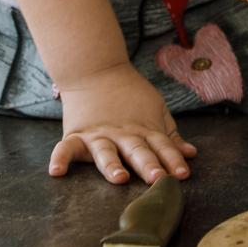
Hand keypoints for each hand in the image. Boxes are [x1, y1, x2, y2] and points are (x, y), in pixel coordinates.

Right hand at [48, 63, 196, 184]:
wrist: (95, 68)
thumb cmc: (129, 93)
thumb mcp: (156, 109)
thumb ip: (170, 135)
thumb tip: (191, 154)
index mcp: (144, 128)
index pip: (161, 146)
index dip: (172, 160)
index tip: (182, 175)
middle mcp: (122, 134)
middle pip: (137, 150)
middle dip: (148, 165)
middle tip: (158, 178)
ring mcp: (98, 134)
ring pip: (106, 152)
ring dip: (112, 165)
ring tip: (118, 177)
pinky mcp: (76, 134)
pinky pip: (66, 148)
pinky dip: (59, 159)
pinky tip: (56, 172)